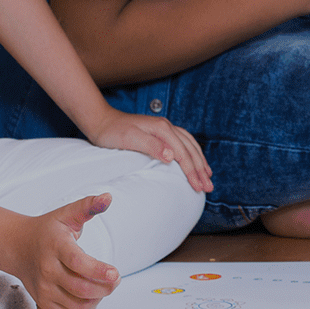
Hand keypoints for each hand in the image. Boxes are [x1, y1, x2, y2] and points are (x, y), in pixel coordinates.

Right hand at [14, 193, 120, 308]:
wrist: (18, 247)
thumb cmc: (48, 230)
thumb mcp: (67, 214)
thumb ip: (88, 206)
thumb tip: (108, 197)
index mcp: (56, 246)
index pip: (78, 262)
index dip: (98, 270)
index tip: (116, 273)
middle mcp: (47, 269)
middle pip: (81, 288)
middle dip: (105, 287)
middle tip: (115, 279)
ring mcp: (43, 287)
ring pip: (77, 303)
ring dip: (97, 297)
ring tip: (104, 285)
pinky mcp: (42, 300)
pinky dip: (84, 306)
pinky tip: (89, 293)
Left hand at [92, 110, 213, 192]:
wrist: (101, 121)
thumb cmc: (113, 132)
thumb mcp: (130, 139)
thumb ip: (152, 146)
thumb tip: (172, 156)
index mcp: (162, 129)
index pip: (183, 154)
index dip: (192, 172)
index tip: (198, 187)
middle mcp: (167, 127)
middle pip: (190, 150)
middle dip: (201, 169)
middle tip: (208, 187)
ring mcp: (165, 128)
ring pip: (190, 145)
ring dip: (200, 161)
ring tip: (208, 175)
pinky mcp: (161, 132)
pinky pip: (184, 142)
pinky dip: (193, 153)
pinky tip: (194, 159)